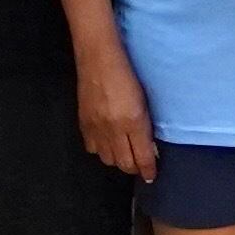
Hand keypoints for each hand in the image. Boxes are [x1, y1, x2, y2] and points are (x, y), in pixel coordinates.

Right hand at [74, 38, 158, 178]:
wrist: (98, 58)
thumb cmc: (128, 73)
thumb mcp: (144, 100)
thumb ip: (145, 125)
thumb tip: (150, 146)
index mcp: (133, 121)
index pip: (142, 157)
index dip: (148, 170)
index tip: (151, 177)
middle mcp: (114, 129)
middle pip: (124, 163)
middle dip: (134, 168)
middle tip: (140, 165)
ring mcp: (97, 128)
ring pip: (107, 159)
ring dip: (118, 160)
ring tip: (124, 153)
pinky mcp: (84, 124)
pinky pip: (92, 148)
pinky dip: (101, 150)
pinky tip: (106, 142)